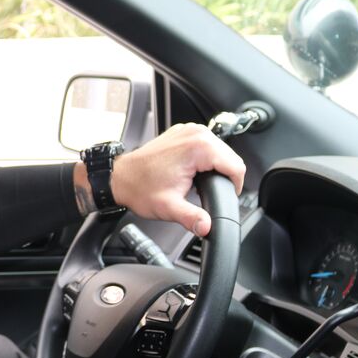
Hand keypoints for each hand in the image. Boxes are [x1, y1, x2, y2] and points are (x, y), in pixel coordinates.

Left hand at [107, 124, 246, 236]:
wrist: (121, 178)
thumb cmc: (140, 188)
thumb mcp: (168, 208)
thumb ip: (191, 218)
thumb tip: (207, 227)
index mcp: (197, 147)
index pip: (236, 166)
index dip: (235, 186)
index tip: (225, 198)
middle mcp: (196, 133)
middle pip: (230, 157)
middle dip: (224, 177)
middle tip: (208, 194)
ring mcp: (189, 130)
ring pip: (221, 151)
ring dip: (216, 168)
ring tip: (200, 184)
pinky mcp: (184, 132)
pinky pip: (207, 146)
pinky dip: (206, 160)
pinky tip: (194, 173)